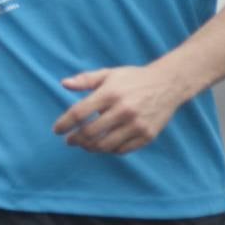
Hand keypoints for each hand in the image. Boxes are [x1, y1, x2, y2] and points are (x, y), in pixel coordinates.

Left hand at [52, 65, 184, 154]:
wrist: (168, 84)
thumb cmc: (133, 79)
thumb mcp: (109, 74)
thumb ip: (86, 79)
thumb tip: (64, 84)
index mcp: (110, 93)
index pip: (79, 113)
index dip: (64, 124)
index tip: (56, 130)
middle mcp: (123, 110)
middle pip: (90, 132)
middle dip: (75, 139)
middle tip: (69, 140)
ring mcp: (136, 125)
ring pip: (105, 145)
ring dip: (90, 147)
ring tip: (84, 144)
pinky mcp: (147, 135)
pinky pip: (122, 150)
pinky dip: (109, 150)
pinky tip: (103, 145)